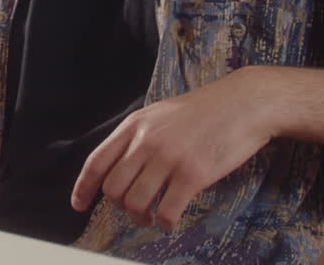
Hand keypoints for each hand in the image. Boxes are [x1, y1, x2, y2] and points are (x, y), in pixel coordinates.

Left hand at [70, 68, 274, 230]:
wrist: (244, 103)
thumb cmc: (206, 110)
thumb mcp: (161, 114)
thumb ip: (139, 136)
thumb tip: (120, 166)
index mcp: (135, 125)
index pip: (97, 162)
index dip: (83, 188)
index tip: (79, 205)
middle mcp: (147, 141)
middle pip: (113, 188)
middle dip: (119, 206)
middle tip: (135, 209)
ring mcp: (169, 158)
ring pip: (135, 203)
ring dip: (140, 217)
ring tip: (152, 216)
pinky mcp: (193, 174)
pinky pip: (167, 210)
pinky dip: (164, 222)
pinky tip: (169, 220)